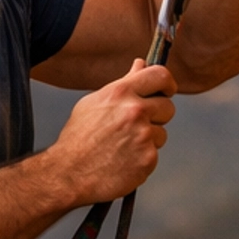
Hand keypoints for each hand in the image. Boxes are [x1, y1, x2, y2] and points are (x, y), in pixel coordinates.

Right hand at [49, 61, 174, 197]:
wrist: (70, 173)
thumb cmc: (79, 138)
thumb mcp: (95, 102)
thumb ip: (123, 83)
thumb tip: (141, 65)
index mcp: (121, 92)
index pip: (160, 75)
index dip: (167, 83)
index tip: (166, 90)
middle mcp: (135, 111)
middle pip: (168, 107)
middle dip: (157, 115)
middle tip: (139, 125)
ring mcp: (143, 135)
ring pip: (161, 133)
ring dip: (149, 139)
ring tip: (124, 146)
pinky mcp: (148, 159)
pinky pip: (155, 154)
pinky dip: (143, 158)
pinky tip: (124, 160)